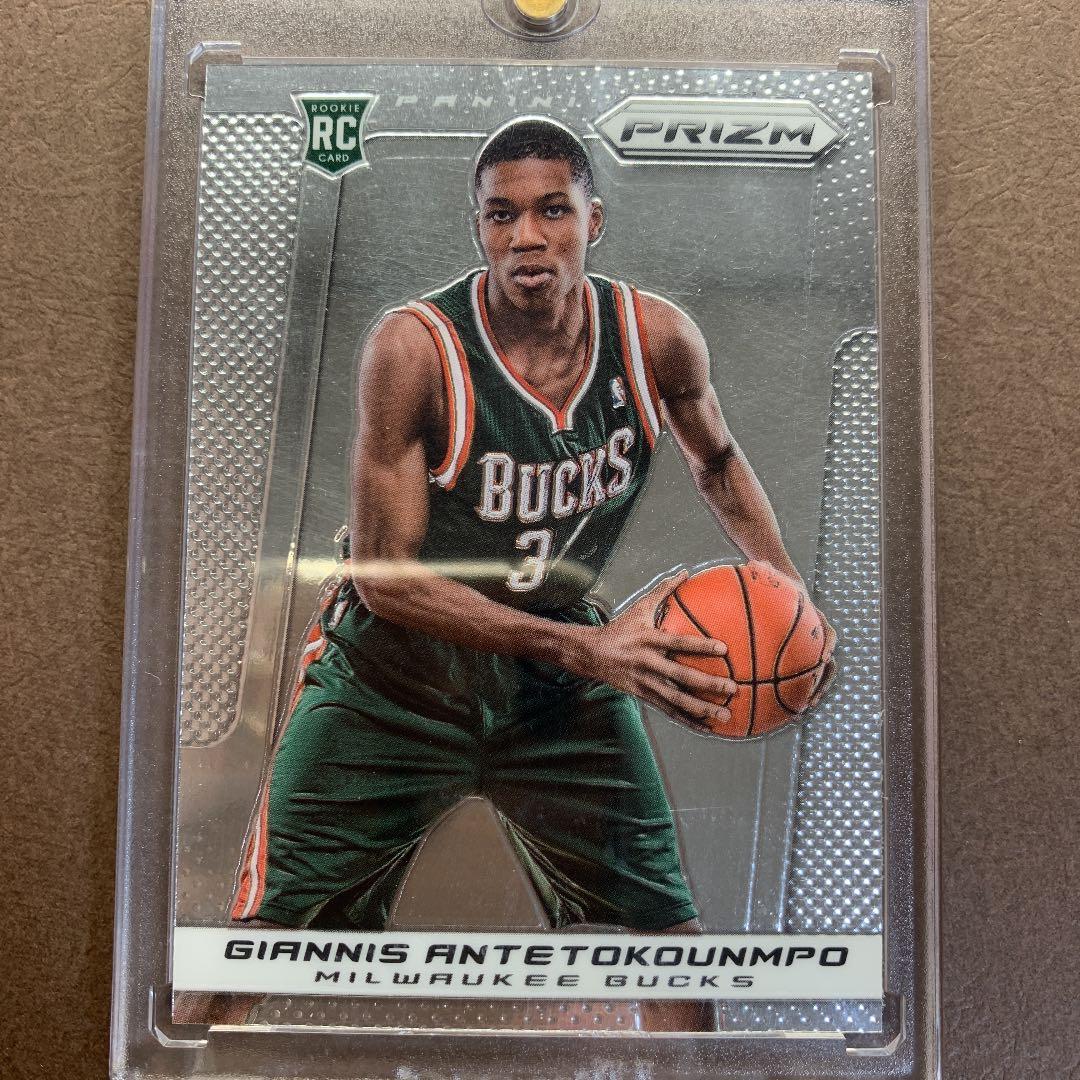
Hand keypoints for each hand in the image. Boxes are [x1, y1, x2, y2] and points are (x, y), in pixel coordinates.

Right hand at [566, 571, 737, 731]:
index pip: (678, 643)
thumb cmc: (620, 628)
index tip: (724, 648)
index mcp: (649, 640)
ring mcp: (645, 683)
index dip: (700, 646)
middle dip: (708, 684)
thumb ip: (663, 591)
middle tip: (732, 688)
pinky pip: (669, 711)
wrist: (590, 654)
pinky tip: (706, 727)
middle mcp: (647, 663)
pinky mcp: (643, 696)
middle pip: (681, 676)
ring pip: (676, 700)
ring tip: (724, 715)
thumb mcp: (639, 608)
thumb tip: (685, 571)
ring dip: (702, 709)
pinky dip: (688, 721)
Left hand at [758, 563, 837, 711]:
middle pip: (827, 664)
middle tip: (811, 700)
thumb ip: (765, 569)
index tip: (822, 659)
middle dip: (822, 683)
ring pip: (818, 675)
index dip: (827, 647)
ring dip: (812, 692)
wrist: (787, 586)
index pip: (828, 635)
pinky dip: (793, 689)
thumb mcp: (772, 574)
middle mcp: (817, 638)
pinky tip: (775, 702)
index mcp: (815, 620)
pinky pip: (800, 675)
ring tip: (800, 711)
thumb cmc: (778, 581)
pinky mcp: (800, 655)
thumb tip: (753, 561)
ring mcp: (811, 649)